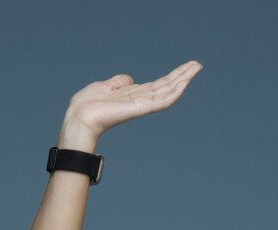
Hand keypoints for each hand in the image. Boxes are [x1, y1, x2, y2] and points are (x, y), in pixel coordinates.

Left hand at [61, 63, 203, 145]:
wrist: (79, 117)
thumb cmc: (87, 105)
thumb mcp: (105, 86)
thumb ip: (118, 82)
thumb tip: (129, 79)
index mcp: (132, 95)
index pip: (157, 85)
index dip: (171, 76)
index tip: (185, 67)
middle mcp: (139, 101)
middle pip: (166, 86)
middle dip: (182, 75)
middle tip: (198, 65)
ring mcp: (141, 105)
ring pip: (168, 92)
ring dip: (183, 80)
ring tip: (196, 68)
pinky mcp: (140, 109)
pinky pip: (161, 101)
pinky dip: (174, 92)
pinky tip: (184, 83)